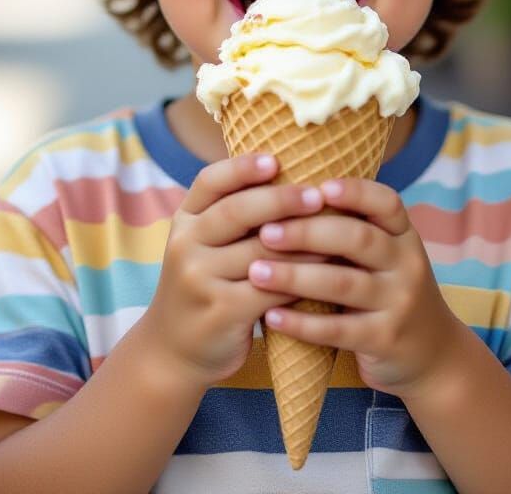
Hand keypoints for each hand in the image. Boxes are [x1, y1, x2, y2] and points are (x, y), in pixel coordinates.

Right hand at [136, 153, 330, 389]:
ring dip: (302, 240)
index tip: (275, 160)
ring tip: (336, 230)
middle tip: (317, 195)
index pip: (210, 181)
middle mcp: (186, 244)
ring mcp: (199, 279)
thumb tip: (291, 169)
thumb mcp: (204, 243)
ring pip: (260, 252)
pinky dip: (300, 277)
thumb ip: (234, 213)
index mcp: (184, 219)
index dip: (242, 167)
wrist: (174, 350)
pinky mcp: (221, 312)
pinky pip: (269, 288)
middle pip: (236, 211)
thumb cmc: (206, 284)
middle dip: (281, 200)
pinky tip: (325, 271)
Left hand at [246, 177, 464, 397]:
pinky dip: (301, 324)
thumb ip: (352, 231)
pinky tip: (271, 317)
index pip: (386, 203)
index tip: (317, 187)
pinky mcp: (385, 340)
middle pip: (357, 238)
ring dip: (294, 276)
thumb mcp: (386, 257)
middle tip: (265, 231)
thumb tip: (290, 196)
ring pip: (343, 283)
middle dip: (307, 232)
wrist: (434, 356)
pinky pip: (338, 330)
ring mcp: (399, 303)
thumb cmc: (390, 293)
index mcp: (404, 236)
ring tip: (256, 272)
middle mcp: (407, 264)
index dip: (354, 191)